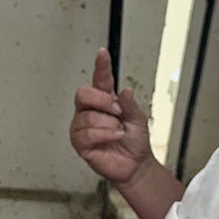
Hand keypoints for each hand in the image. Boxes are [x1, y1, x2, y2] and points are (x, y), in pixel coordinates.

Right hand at [70, 48, 152, 185]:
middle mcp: (90, 110)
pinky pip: (87, 133)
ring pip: (88, 116)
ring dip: (108, 124)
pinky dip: (104, 135)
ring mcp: (82, 125)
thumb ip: (130, 104)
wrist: (135, 165)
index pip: (100, 79)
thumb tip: (124, 90)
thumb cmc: (135, 142)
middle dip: (102, 100)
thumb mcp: (138, 119)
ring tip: (118, 131)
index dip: (101, 65)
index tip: (102, 53)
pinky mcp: (80, 142)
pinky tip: (112, 137)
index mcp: (105, 100)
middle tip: (117, 111)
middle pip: (84, 93)